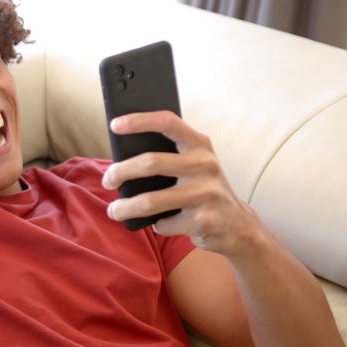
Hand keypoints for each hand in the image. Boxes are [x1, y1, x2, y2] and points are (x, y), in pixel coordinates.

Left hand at [101, 111, 261, 258]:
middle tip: (107, 180)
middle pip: (150, 163)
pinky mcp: (203, 221)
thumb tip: (123, 158)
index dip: (139, 121)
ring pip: (150, 201)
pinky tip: (160, 223)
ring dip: (125, 207)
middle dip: (120, 172)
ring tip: (114, 211)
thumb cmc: (204, 190)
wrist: (238, 226)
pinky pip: (163, 224)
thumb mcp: (195, 166)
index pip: (167, 122)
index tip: (114, 125)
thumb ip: (170, 156)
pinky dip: (156, 225)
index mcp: (200, 145)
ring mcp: (206, 194)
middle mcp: (205, 165)